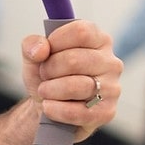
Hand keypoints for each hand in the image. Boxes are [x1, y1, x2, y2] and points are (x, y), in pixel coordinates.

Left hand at [20, 19, 120, 141]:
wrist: (47, 107)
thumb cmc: (48, 77)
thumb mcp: (34, 57)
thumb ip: (32, 45)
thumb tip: (40, 49)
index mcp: (98, 41)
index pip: (81, 32)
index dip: (55, 42)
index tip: (45, 53)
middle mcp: (111, 62)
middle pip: (74, 60)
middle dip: (48, 70)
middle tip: (44, 76)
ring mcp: (111, 88)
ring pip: (76, 86)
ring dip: (50, 90)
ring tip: (45, 91)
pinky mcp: (106, 112)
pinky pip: (77, 112)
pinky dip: (56, 110)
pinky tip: (49, 107)